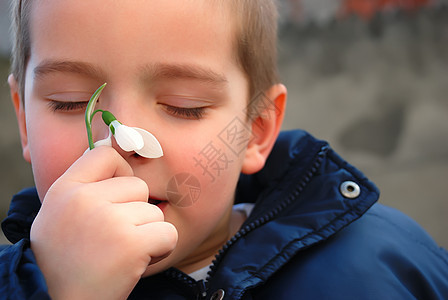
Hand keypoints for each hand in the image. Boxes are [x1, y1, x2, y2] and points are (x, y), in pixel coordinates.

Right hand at [30, 147, 177, 298]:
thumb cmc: (68, 258)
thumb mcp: (60, 213)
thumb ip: (85, 182)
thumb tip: (112, 142)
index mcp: (64, 189)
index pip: (105, 154)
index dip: (119, 172)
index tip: (117, 194)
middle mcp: (84, 200)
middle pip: (137, 185)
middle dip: (135, 211)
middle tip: (115, 237)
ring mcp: (108, 220)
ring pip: (153, 210)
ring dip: (146, 232)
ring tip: (122, 252)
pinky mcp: (131, 244)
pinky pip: (167, 232)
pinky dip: (160, 248)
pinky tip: (138, 261)